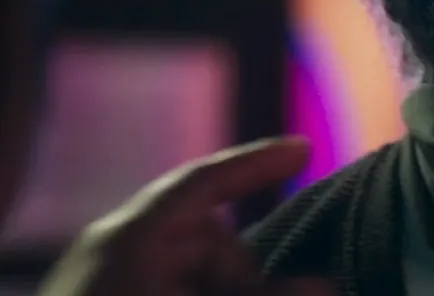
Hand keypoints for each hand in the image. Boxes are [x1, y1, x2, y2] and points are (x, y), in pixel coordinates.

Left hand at [36, 136, 334, 295]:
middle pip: (207, 242)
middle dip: (243, 276)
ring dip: (222, 286)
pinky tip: (203, 291)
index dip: (254, 164)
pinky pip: (164, 287)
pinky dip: (192, 290)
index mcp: (130, 240)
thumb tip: (328, 288)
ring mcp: (106, 286)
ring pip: (191, 275)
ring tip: (247, 292)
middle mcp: (115, 255)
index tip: (302, 152)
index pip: (201, 182)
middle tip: (279, 294)